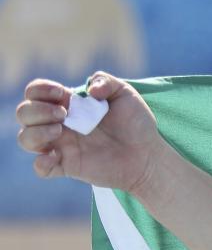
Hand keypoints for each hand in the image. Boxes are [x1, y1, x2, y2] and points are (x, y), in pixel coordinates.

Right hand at [15, 71, 165, 195]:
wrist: (149, 155)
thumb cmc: (136, 124)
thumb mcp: (125, 94)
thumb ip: (106, 81)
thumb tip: (89, 90)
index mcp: (67, 104)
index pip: (35, 92)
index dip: (40, 90)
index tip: (62, 94)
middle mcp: (59, 124)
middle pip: (24, 113)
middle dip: (37, 110)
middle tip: (64, 114)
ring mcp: (62, 146)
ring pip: (25, 139)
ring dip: (35, 132)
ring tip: (60, 130)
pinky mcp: (69, 166)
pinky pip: (41, 168)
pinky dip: (41, 163)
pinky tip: (57, 156)